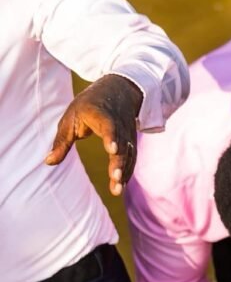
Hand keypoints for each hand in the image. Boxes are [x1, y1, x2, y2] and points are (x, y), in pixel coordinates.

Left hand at [45, 74, 142, 195]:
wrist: (119, 91)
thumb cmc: (89, 106)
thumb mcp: (70, 118)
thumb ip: (61, 142)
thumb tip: (48, 162)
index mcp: (102, 115)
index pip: (109, 127)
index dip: (112, 138)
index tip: (112, 149)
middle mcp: (119, 126)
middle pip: (122, 146)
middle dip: (119, 163)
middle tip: (115, 178)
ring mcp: (128, 135)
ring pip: (128, 155)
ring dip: (123, 172)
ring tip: (116, 190)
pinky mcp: (131, 143)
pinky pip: (131, 159)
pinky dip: (126, 172)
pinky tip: (120, 185)